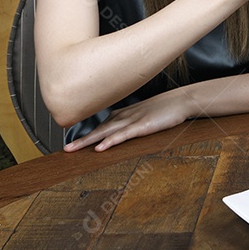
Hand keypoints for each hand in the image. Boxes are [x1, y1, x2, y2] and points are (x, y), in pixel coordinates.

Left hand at [63, 89, 194, 151]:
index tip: (74, 142)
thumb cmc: (167, 107)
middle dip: (81, 139)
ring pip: (105, 132)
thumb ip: (134, 121)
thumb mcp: (147, 114)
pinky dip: (110, 141)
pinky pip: (123, 135)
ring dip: (88, 141)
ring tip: (73, 150)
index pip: (102, 125)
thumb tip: (125, 130)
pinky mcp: (143, 126)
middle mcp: (125, 115)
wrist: (182, 99)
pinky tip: (100, 148)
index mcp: (125, 113)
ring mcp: (133, 120)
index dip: (87, 134)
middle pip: (98, 129)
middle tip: (66, 149)